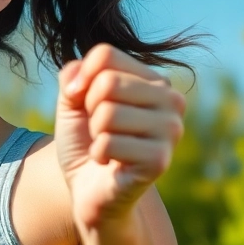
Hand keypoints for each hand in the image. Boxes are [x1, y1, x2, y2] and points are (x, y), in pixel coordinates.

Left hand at [55, 43, 186, 230]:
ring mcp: (171, 130)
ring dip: (95, 134)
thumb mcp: (72, 103)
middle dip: (88, 110)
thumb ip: (72, 77)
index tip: (81, 101)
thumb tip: (79, 73)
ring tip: (107, 145)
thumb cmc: (85, 142)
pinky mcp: (160, 159)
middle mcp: (171, 100)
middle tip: (99, 129)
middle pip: (107, 82)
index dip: (80, 79)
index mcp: (154, 80)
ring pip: (108, 113)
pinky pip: (108, 143)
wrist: (88, 189)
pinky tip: (111, 163)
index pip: (105, 55)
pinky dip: (98, 155)